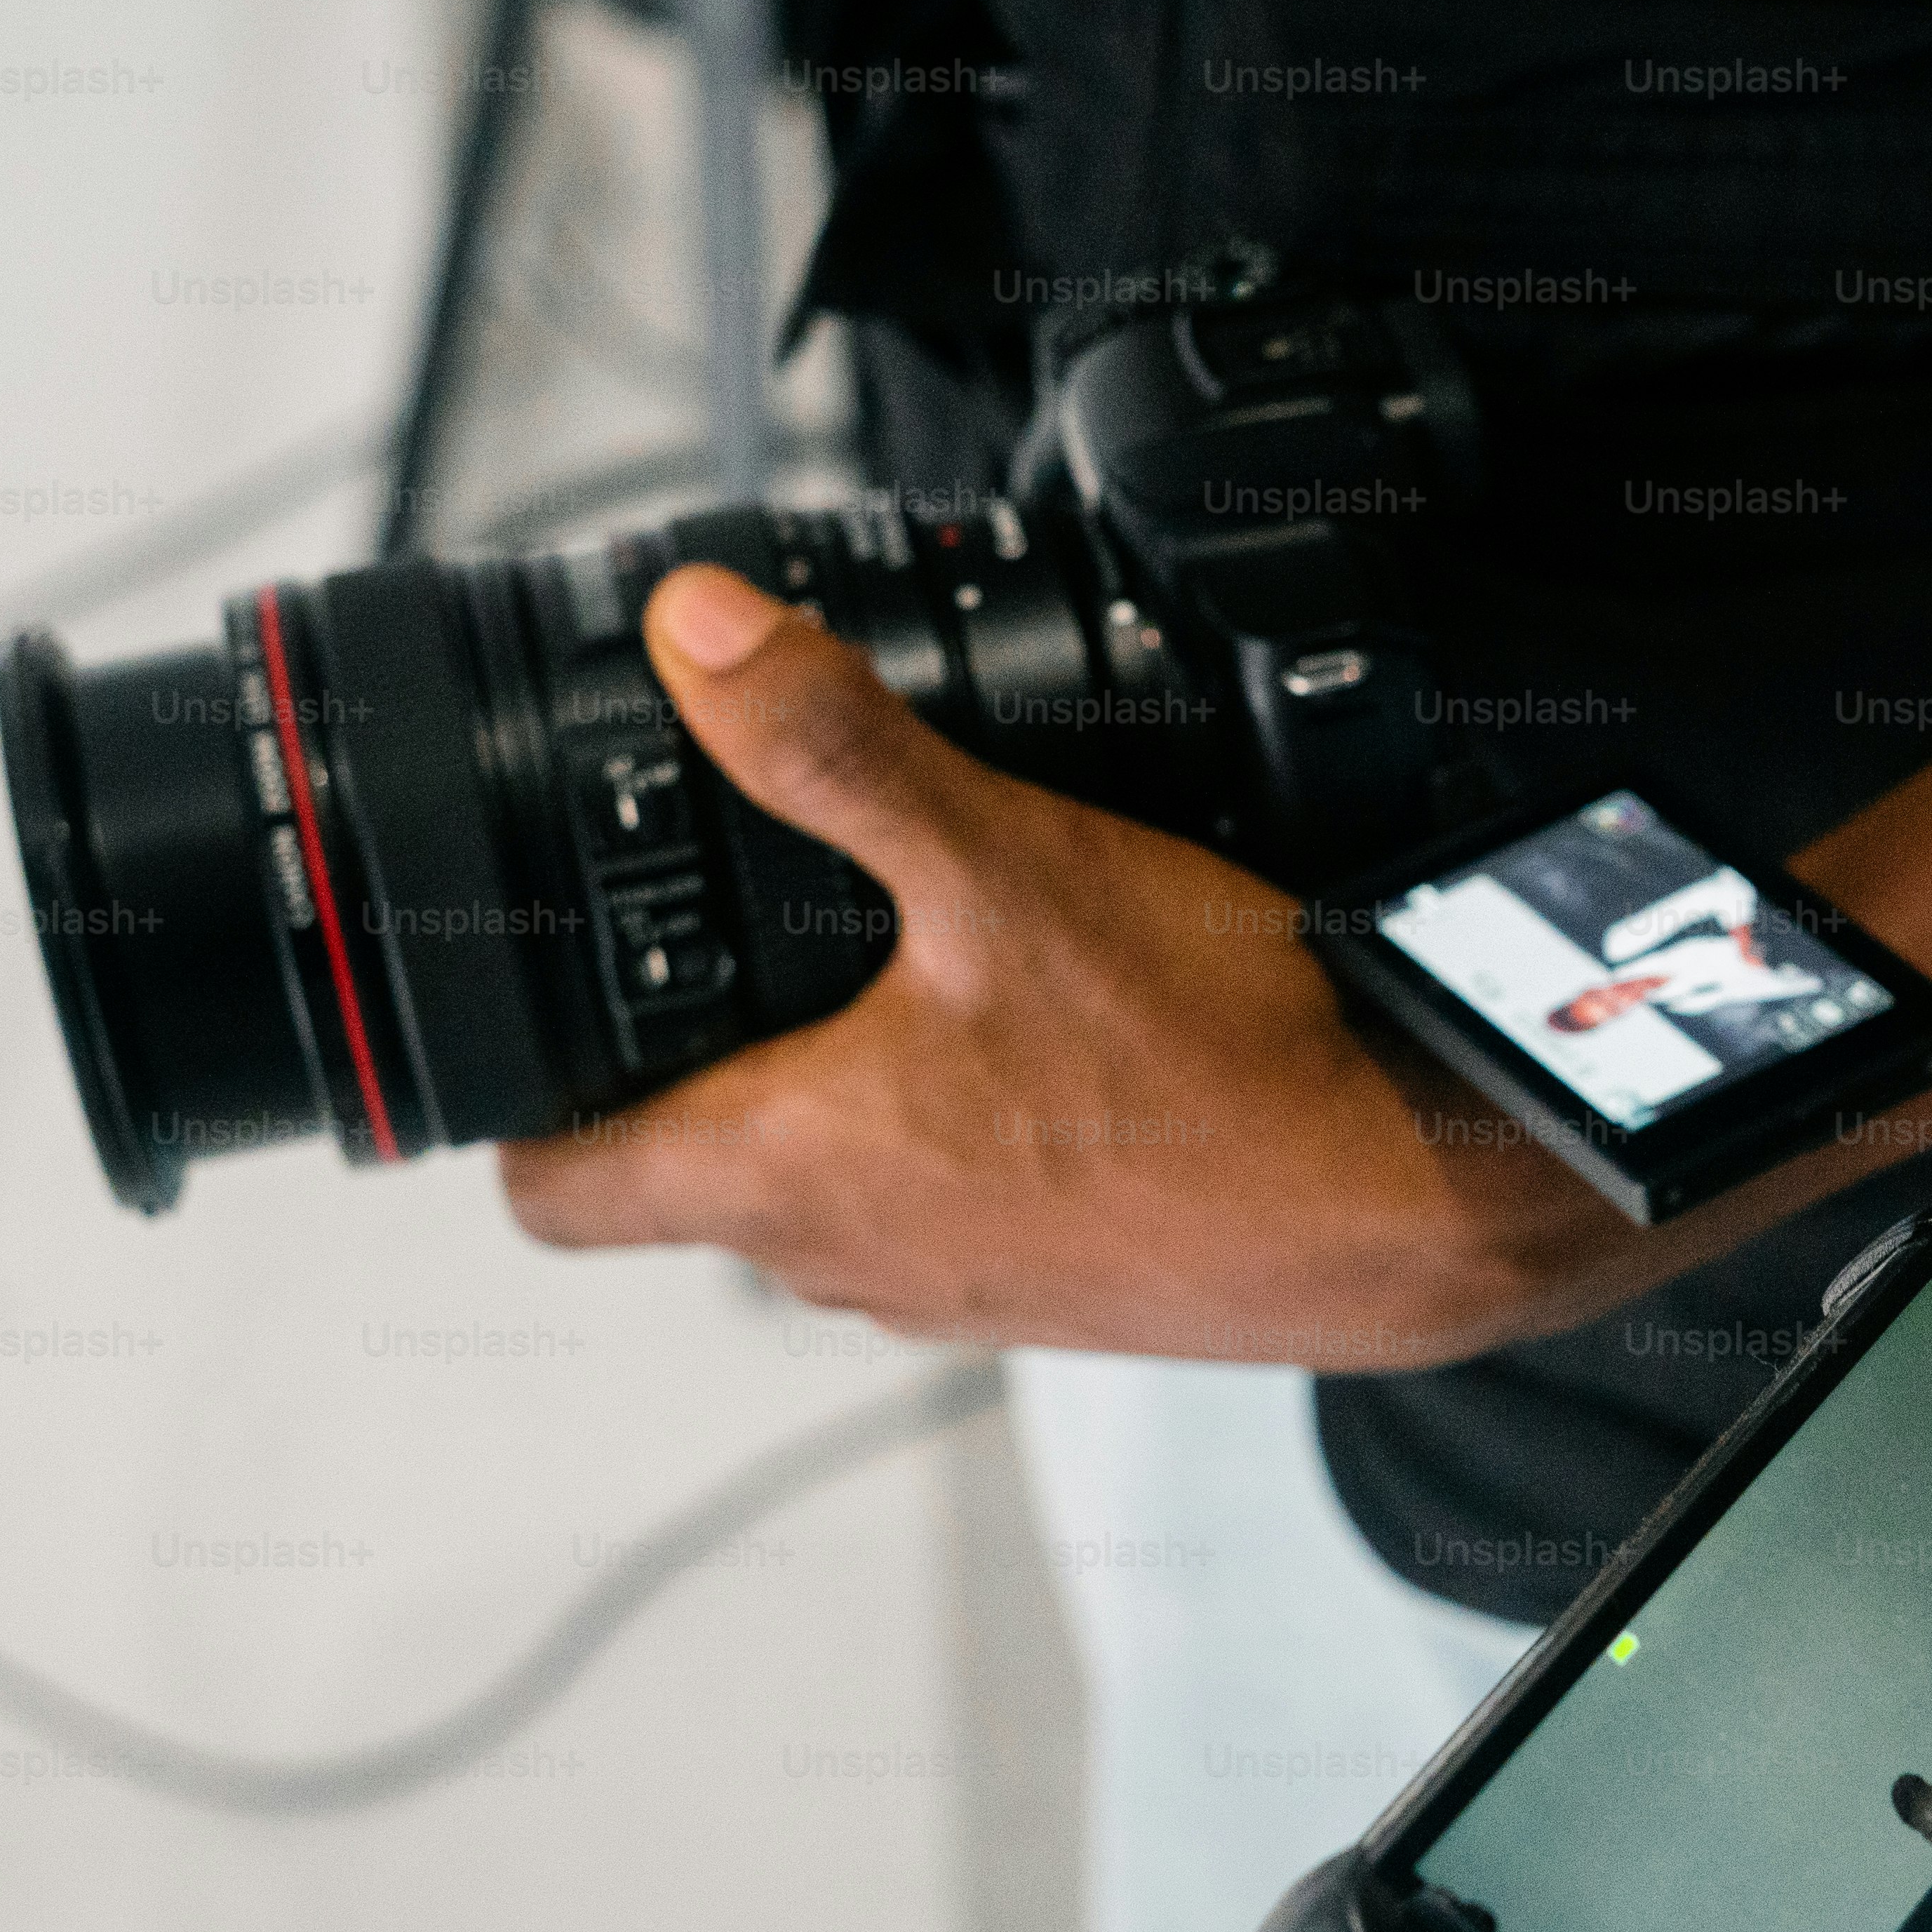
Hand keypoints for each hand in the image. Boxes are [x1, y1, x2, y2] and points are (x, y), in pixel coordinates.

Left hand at [496, 564, 1607, 1359]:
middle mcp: (850, 1262)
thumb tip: (695, 635)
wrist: (1413, 1208)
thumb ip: (833, 743)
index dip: (519, 1105)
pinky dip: (963, 1135)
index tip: (550, 1011)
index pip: (552, 1194)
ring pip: (828, 1200)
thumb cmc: (1216, 1072)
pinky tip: (1053, 1046)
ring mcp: (958, 1293)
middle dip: (694, 1066)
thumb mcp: (1006, 860)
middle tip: (738, 944)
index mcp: (788, 1173)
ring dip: (838, 1103)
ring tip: (907, 975)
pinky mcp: (1061, 1296)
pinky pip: (954, 1215)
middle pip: (688, 1184)